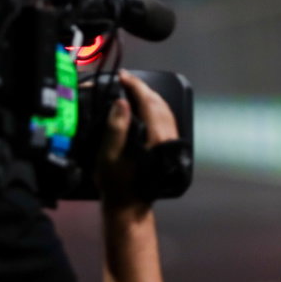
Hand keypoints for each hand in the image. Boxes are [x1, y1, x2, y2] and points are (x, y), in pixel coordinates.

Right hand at [98, 72, 178, 205]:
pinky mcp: (170, 146)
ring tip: (134, 89)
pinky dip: (156, 107)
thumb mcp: (109, 155)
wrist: (130, 205)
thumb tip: (122, 102)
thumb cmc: (116, 182)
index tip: (122, 76)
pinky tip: (146, 106)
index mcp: (154, 136)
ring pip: (165, 110)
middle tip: (125, 80)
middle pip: (158, 103)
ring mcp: (171, 141)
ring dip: (151, 96)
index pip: (148, 101)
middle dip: (143, 88)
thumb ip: (116, 127)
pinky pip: (167, 118)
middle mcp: (167, 136)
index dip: (135, 86)